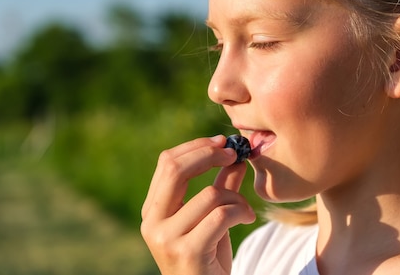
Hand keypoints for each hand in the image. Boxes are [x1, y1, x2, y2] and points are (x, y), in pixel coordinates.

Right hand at [141, 135, 255, 274]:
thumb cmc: (208, 257)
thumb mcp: (212, 216)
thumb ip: (221, 186)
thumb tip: (235, 155)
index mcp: (152, 210)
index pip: (167, 162)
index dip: (196, 147)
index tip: (223, 143)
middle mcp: (152, 223)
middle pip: (176, 169)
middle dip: (210, 155)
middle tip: (235, 155)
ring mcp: (167, 239)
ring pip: (209, 194)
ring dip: (236, 197)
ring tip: (245, 209)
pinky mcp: (187, 252)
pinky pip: (222, 215)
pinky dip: (241, 212)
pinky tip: (247, 218)